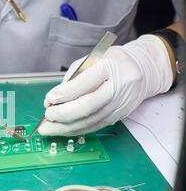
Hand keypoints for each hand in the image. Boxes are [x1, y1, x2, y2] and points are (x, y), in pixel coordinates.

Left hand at [39, 35, 173, 135]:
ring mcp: (120, 104)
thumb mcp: (92, 59)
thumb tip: (53, 99)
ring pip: (91, 120)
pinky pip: (95, 126)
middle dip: (64, 114)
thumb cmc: (112, 62)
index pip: (85, 83)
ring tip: (48, 128)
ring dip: (66, 127)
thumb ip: (73, 77)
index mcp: (110, 67)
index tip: (49, 99)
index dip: (65, 93)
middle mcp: (118, 87)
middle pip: (89, 105)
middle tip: (48, 115)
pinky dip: (77, 130)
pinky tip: (62, 131)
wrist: (142, 69)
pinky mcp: (119, 116)